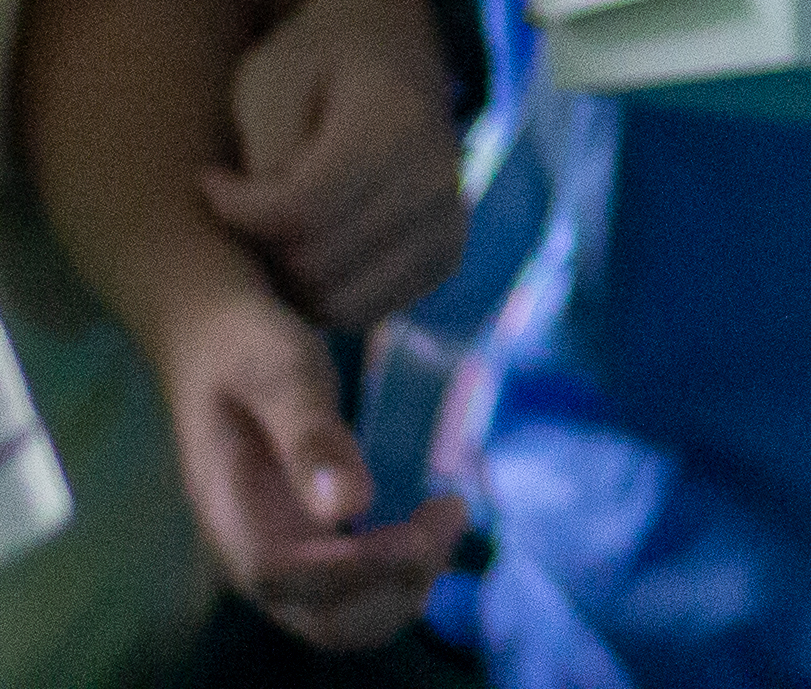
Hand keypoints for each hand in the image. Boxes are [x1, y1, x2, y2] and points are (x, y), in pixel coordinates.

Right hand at [151, 286, 468, 650]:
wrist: (213, 336)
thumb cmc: (245, 345)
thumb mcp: (279, 368)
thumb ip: (309, 434)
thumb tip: (349, 507)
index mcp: (229, 512)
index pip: (285, 578)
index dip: (359, 568)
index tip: (424, 525)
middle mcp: (247, 548)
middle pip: (321, 620)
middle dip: (395, 589)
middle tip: (450, 515)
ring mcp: (274, 549)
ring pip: (340, 616)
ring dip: (405, 587)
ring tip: (449, 515)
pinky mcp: (301, 539)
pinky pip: (349, 588)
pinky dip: (397, 574)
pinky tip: (429, 524)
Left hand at [210, 0, 473, 330]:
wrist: (389, 48)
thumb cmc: (314, 60)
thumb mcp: (271, 79)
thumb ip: (266, 149)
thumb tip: (263, 224)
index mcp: (395, 122)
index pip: (300, 209)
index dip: (237, 210)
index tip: (210, 180)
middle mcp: (437, 177)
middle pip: (316, 262)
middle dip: (259, 248)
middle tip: (240, 208)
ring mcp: (449, 220)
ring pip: (340, 299)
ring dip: (288, 280)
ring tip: (271, 231)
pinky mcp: (444, 254)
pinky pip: (367, 310)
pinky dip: (324, 296)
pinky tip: (306, 250)